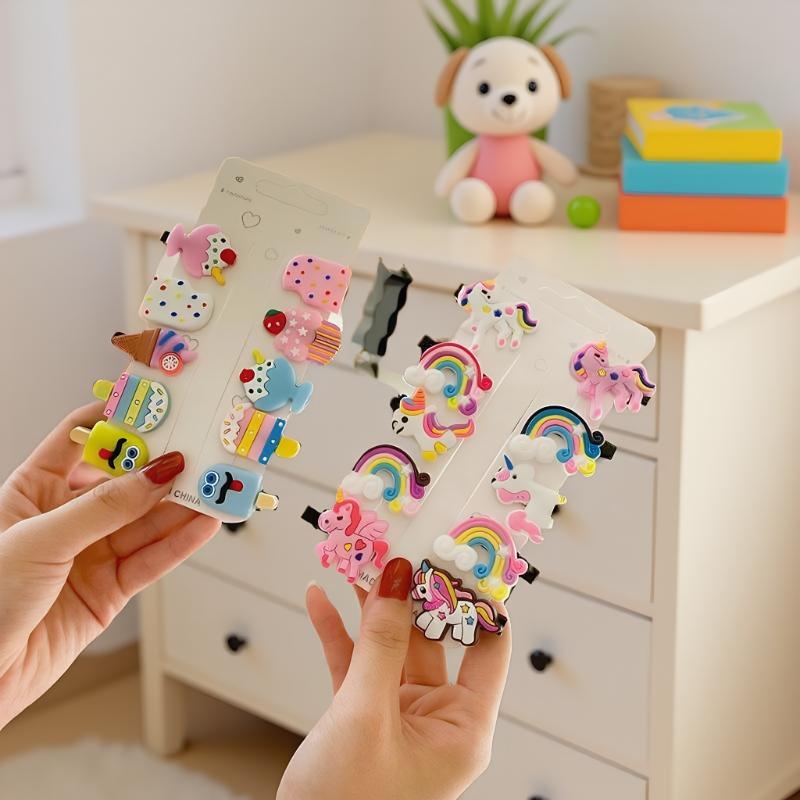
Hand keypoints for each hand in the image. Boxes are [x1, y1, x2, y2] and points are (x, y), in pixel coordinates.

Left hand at [0, 403, 219, 727]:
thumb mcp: (40, 540)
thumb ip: (104, 507)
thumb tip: (158, 473)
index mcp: (34, 489)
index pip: (83, 439)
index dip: (121, 420)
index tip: (160, 407)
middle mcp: (65, 518)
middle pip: (126, 482)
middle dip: (164, 467)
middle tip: (203, 450)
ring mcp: (90, 554)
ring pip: (146, 522)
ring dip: (183, 505)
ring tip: (218, 486)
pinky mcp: (109, 591)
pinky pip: (152, 561)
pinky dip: (181, 543)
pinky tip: (206, 524)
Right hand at [278, 558, 510, 799]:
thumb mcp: (365, 714)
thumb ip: (381, 642)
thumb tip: (400, 576)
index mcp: (463, 726)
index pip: (488, 646)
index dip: (477, 598)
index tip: (458, 552)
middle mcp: (437, 717)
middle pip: (432, 636)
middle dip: (411, 591)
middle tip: (398, 544)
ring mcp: (398, 715)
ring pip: (390, 645)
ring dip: (370, 606)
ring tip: (356, 559)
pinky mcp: (362, 717)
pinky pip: (355, 664)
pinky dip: (338, 633)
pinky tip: (319, 599)